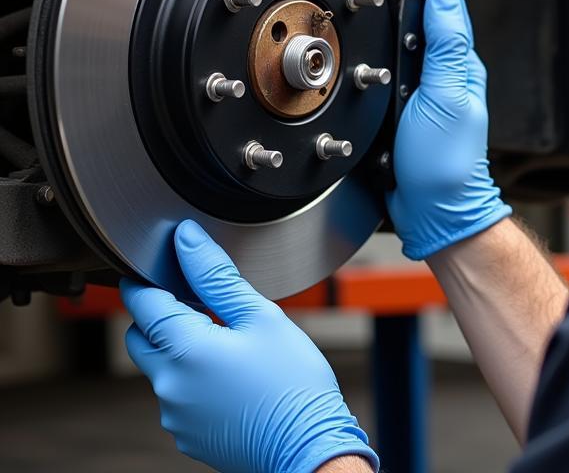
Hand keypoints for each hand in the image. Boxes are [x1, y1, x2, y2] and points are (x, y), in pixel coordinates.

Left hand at [120, 220, 377, 472]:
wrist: (309, 447)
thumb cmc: (292, 382)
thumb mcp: (260, 315)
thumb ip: (216, 276)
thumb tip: (186, 240)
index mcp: (184, 351)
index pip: (142, 303)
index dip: (146, 278)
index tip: (161, 263)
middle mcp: (168, 386)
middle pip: (140, 336)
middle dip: (159, 312)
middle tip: (200, 300)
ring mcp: (175, 415)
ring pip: (159, 366)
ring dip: (177, 345)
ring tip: (225, 336)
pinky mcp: (187, 434)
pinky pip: (176, 394)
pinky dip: (191, 375)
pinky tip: (229, 370)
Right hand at [387, 0, 511, 259]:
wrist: (432, 213)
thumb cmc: (446, 163)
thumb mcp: (446, 94)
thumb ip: (446, 44)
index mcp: (459, 65)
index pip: (444, 11)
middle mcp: (442, 76)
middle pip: (418, 28)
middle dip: (400, 10)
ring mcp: (421, 94)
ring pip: (398, 53)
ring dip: (385, 41)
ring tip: (371, 12)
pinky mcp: (400, 113)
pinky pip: (385, 82)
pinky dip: (375, 72)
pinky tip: (366, 63)